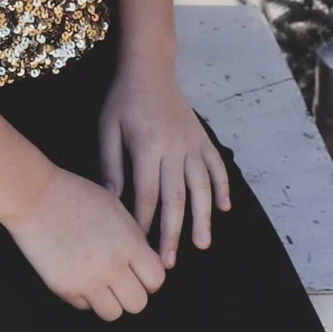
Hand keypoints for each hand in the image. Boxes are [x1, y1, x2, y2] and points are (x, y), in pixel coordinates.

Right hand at [3, 165, 165, 320]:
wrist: (33, 196)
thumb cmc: (74, 194)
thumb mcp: (115, 206)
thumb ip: (133, 236)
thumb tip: (145, 261)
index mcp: (129, 243)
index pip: (156, 279)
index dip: (149, 278)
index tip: (137, 272)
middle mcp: (112, 266)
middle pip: (138, 303)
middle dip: (130, 294)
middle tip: (118, 280)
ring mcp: (88, 280)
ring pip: (113, 313)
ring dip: (109, 301)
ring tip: (99, 284)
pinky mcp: (65, 288)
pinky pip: (84, 306)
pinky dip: (83, 296)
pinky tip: (75, 274)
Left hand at [98, 56, 232, 269]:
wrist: (149, 68)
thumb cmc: (122, 100)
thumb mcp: (108, 128)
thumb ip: (111, 163)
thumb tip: (113, 199)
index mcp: (147, 147)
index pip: (146, 194)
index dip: (143, 222)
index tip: (139, 247)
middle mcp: (174, 148)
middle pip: (175, 198)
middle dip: (172, 233)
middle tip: (169, 263)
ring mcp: (192, 144)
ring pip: (201, 187)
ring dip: (203, 218)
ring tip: (202, 244)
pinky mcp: (204, 139)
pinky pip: (217, 167)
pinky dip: (223, 187)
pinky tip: (225, 209)